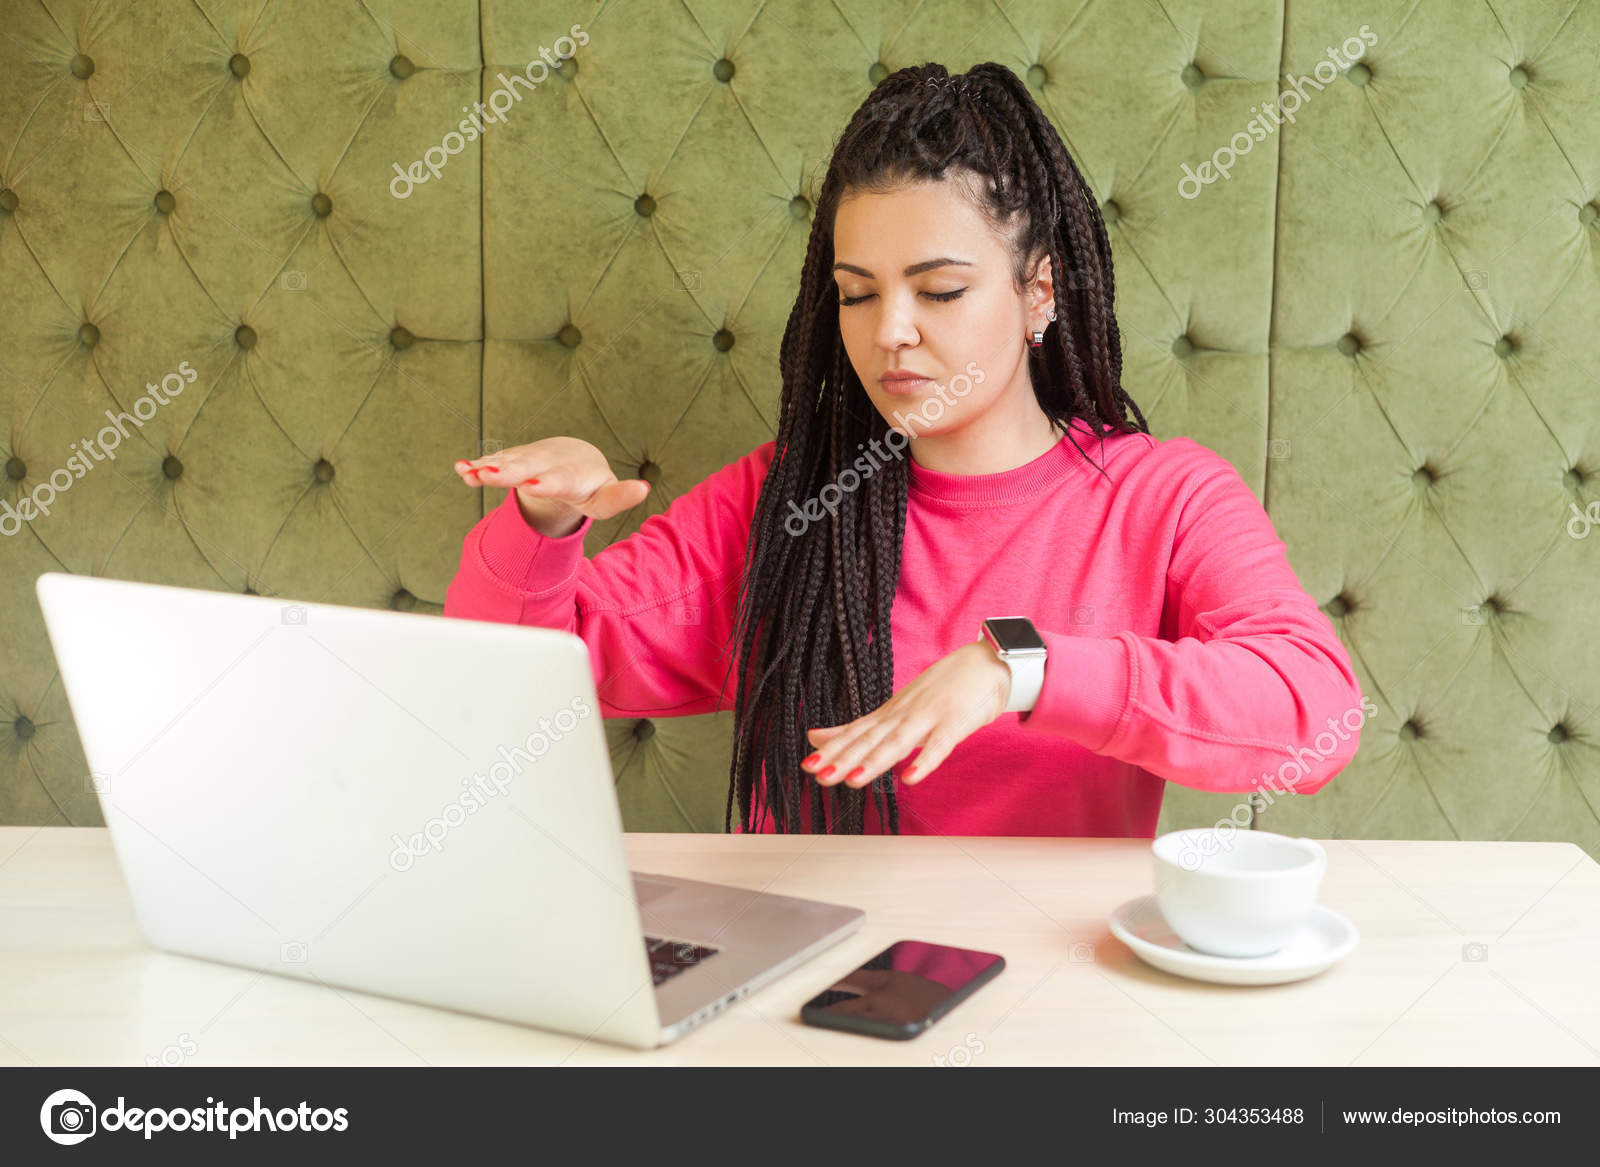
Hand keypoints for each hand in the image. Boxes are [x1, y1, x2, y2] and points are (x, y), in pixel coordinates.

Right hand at [454, 437, 649, 536]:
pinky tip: (460, 469)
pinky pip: (494, 462)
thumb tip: (644, 488)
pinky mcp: (512, 461)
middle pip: (528, 467)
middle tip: (493, 475)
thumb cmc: (591, 484)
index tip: (536, 485)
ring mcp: (528, 459)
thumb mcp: (605, 496)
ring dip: (488, 467)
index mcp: (572, 473)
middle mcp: (548, 461)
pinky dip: (478, 466)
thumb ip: (619, 496)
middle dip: (510, 471)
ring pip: (507, 462)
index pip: (560, 477)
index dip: (548, 480)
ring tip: (469, 472)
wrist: (574, 458)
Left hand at [800, 641, 1011, 787]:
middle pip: (871, 739)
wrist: (985, 663)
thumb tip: (814, 737)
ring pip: (898, 742)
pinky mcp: (956, 722)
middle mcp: (903, 715)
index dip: (833, 750)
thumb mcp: (894, 710)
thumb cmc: (940, 691)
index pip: (856, 734)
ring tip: (852, 780)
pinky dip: (925, 760)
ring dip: (875, 762)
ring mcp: (929, 717)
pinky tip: (911, 777)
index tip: (806, 766)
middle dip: (845, 758)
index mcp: (889, 715)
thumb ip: (859, 729)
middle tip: (819, 774)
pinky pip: (940, 745)